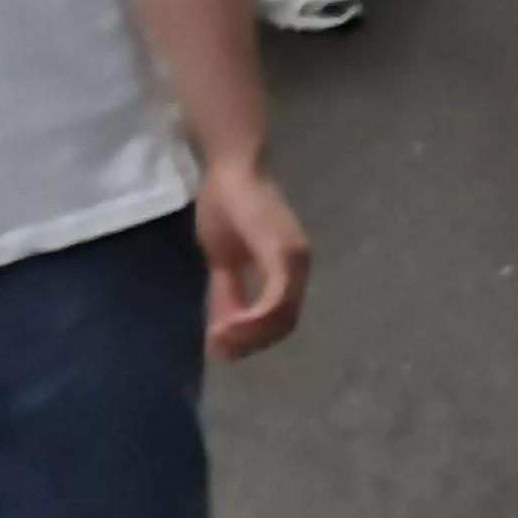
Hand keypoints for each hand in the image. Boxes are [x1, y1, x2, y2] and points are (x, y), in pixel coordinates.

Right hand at [195, 153, 309, 357]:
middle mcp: (298, 266)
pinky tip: (227, 324)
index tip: (220, 348)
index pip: (280, 321)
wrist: (230, 170)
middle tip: (218, 347)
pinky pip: (276, 297)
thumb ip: (228, 295)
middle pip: (283, 325)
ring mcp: (294, 258)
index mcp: (288, 270)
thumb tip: (222, 334)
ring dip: (250, 335)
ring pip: (282, 316)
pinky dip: (254, 319)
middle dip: (250, 344)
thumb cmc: (228, 209)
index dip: (252, 341)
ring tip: (219, 337)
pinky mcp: (283, 250)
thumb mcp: (224, 263)